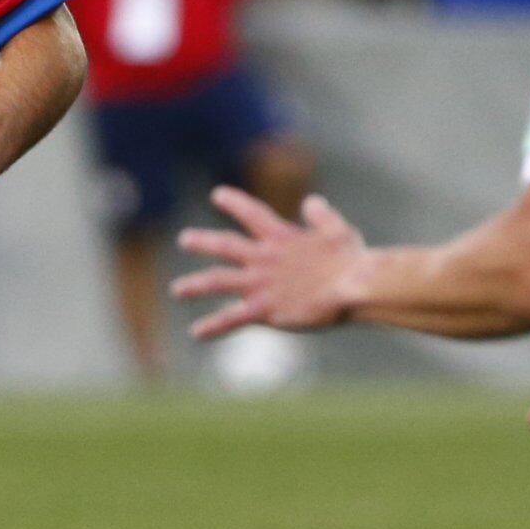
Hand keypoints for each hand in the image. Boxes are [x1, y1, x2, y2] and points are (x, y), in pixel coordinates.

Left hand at [172, 184, 368, 337]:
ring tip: (177, 290)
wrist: (352, 286)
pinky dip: (212, 326)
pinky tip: (196, 333)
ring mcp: (260, 283)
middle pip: (225, 245)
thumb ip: (321, 215)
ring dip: (195, 285)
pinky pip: (231, 318)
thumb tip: (311, 201)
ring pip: (217, 281)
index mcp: (281, 237)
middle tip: (184, 239)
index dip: (233, 202)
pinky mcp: (264, 309)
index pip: (252, 213)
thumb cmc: (351, 260)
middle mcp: (264, 257)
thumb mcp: (337, 229)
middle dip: (202, 242)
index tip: (216, 195)